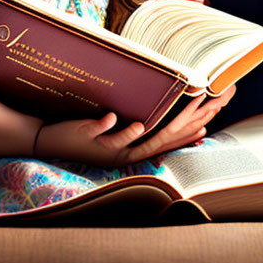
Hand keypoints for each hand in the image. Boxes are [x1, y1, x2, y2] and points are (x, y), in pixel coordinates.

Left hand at [34, 84, 235, 166]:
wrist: (52, 140)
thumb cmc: (90, 133)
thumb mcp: (120, 133)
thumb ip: (145, 129)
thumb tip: (170, 122)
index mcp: (134, 151)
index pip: (168, 141)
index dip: (189, 129)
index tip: (210, 116)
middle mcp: (122, 153)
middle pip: (152, 144)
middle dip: (173, 127)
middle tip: (192, 108)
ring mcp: (102, 146)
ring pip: (122, 143)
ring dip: (133, 133)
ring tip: (144, 123)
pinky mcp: (84, 136)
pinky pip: (95, 131)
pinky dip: (103, 124)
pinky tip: (110, 115)